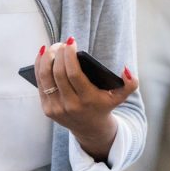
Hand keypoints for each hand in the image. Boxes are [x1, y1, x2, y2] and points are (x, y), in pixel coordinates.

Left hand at [34, 38, 138, 161]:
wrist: (90, 129)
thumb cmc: (104, 105)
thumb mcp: (120, 97)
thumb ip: (130, 84)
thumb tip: (126, 69)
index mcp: (88, 100)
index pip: (73, 74)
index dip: (69, 55)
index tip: (71, 41)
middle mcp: (70, 106)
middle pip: (58, 73)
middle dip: (58, 54)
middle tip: (62, 43)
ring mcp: (56, 108)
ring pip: (46, 77)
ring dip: (47, 58)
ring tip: (53, 47)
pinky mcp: (47, 109)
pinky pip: (40, 84)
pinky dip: (39, 67)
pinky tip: (43, 54)